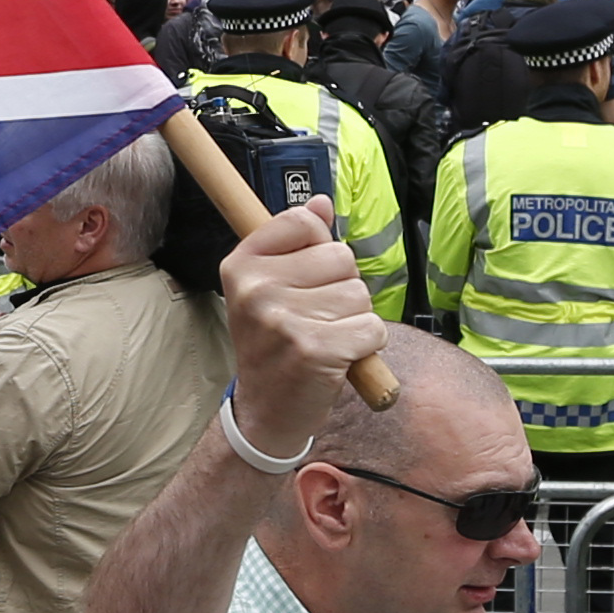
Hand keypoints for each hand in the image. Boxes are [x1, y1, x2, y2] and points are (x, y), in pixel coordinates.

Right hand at [219, 199, 383, 454]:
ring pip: (359, 294)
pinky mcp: (316, 349)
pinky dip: (368, 345)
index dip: (318, 247)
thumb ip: (296, 243)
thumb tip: (322, 202)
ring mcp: (283, 318)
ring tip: (328, 337)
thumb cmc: (274, 344)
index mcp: (241, 265)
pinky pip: (372, 327)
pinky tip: (341, 357)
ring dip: (355, 319)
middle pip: (340, 257)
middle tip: (317, 317)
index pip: (302, 221)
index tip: (305, 276)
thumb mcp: (270, 288)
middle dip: (342, 288)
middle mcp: (256, 287)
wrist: (267, 410)